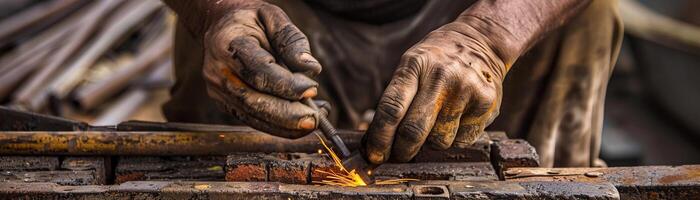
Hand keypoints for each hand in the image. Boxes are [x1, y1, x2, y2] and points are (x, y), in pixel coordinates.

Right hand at [201, 1, 322, 137]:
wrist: (220, 25)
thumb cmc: (251, 20)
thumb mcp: (273, 17)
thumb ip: (291, 40)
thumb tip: (312, 68)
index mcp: (228, 44)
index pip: (259, 71)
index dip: (287, 85)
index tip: (312, 89)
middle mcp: (218, 71)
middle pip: (254, 101)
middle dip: (288, 114)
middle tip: (315, 119)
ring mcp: (218, 90)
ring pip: (253, 116)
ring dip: (286, 125)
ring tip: (313, 122)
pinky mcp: (224, 103)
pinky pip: (252, 119)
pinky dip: (277, 126)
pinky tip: (300, 124)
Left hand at [363, 22, 505, 163]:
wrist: (481, 41)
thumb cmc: (437, 61)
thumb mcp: (412, 65)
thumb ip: (397, 99)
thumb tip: (378, 142)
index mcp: (415, 64)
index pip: (391, 109)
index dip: (380, 138)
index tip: (374, 155)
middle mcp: (441, 76)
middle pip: (414, 131)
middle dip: (402, 151)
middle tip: (398, 155)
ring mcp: (466, 90)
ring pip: (438, 141)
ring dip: (430, 143)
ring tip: (434, 125)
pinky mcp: (487, 104)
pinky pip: (462, 141)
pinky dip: (454, 140)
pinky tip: (455, 122)